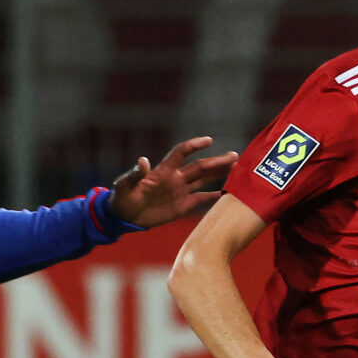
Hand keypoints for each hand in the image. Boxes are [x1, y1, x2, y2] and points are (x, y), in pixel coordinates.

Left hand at [108, 137, 237, 227]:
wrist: (124, 217)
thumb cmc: (122, 198)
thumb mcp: (124, 185)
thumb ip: (134, 174)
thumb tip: (143, 161)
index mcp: (163, 171)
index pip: (181, 153)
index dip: (194, 146)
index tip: (208, 140)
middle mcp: (175, 178)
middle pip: (199, 167)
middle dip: (216, 161)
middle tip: (234, 156)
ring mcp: (180, 192)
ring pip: (203, 180)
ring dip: (219, 173)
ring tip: (236, 166)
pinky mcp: (181, 206)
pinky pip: (200, 199)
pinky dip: (213, 197)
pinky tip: (226, 194)